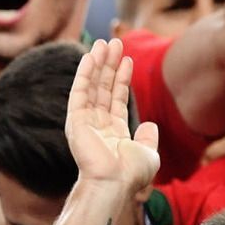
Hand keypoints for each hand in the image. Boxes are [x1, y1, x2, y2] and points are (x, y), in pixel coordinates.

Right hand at [65, 38, 160, 192]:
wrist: (114, 182)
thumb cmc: (131, 174)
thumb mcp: (148, 154)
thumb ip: (148, 138)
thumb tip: (149, 125)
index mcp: (113, 132)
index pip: (116, 98)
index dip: (121, 78)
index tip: (126, 59)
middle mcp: (97, 125)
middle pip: (103, 88)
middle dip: (109, 65)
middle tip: (113, 42)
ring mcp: (85, 122)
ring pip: (91, 86)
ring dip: (97, 63)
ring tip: (104, 42)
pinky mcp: (75, 120)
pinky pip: (79, 91)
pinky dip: (84, 73)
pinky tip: (91, 56)